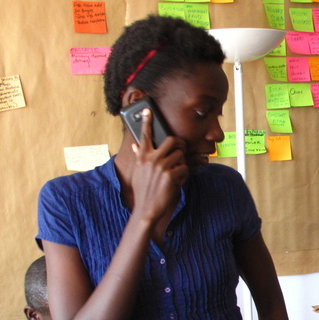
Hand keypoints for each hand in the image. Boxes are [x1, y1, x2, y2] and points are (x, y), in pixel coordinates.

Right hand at [131, 108, 187, 223]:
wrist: (147, 209)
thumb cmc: (144, 191)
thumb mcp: (138, 172)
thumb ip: (139, 156)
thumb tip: (134, 144)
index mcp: (142, 157)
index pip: (144, 135)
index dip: (146, 121)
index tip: (147, 110)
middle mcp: (150, 158)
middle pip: (172, 140)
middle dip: (180, 144)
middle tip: (181, 150)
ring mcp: (161, 166)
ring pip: (180, 154)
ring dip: (182, 163)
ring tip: (176, 173)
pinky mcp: (171, 174)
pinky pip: (184, 168)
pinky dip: (183, 175)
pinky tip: (177, 182)